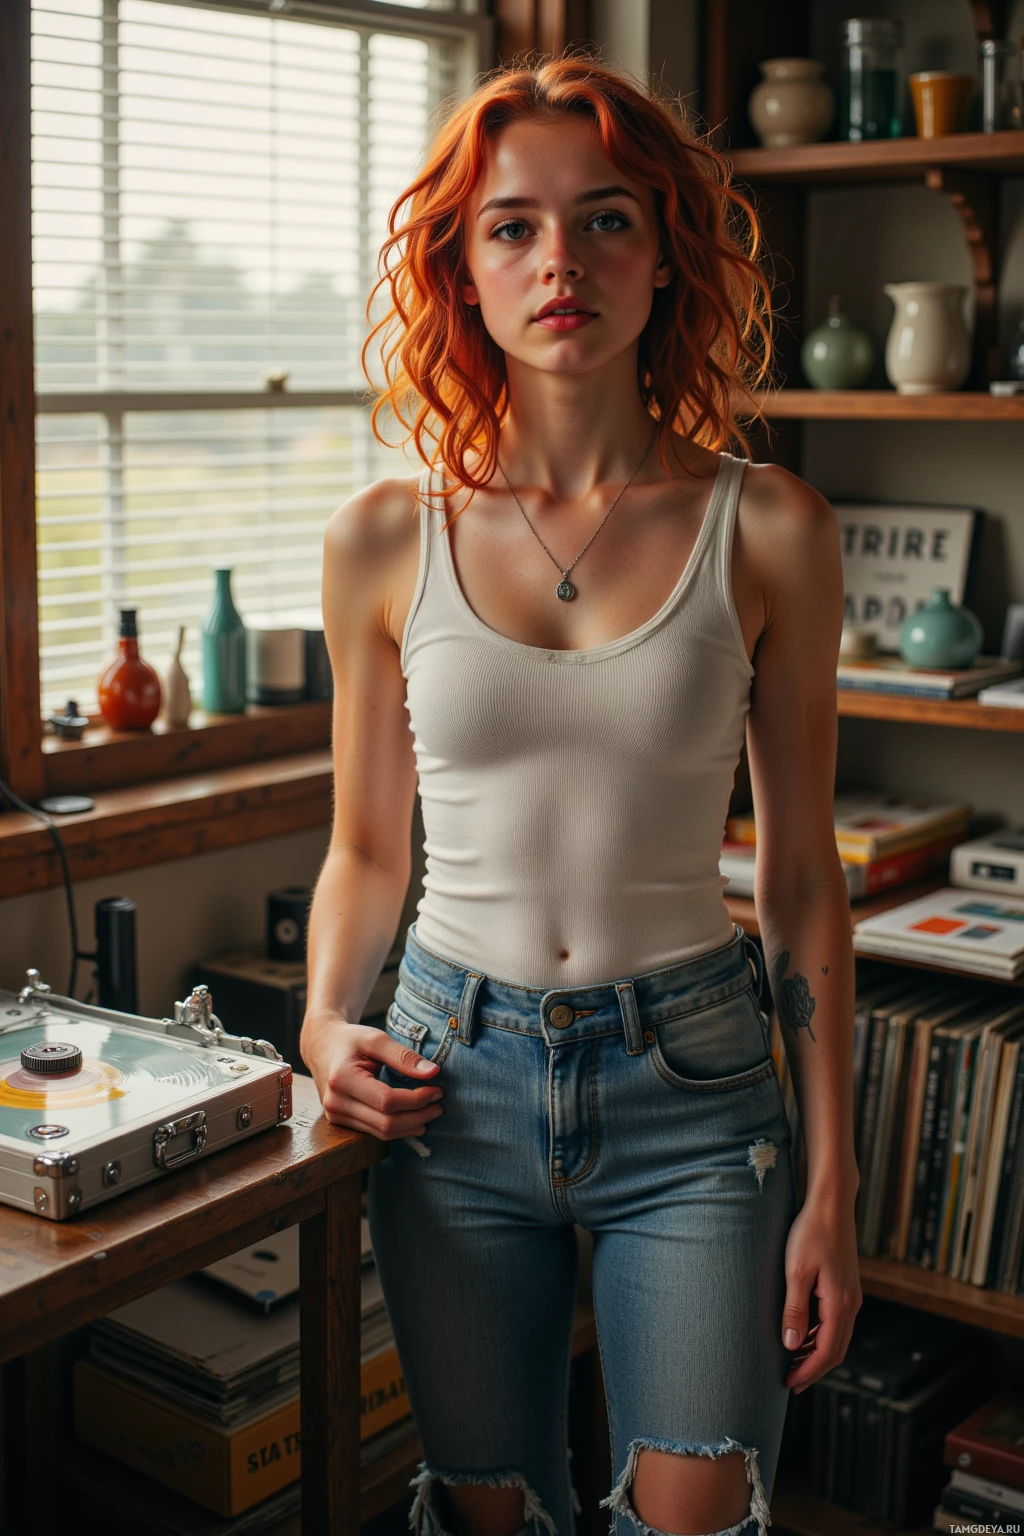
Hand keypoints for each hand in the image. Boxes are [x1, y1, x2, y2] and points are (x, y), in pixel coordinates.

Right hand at [300, 1014, 443, 1141]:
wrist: (322, 1047)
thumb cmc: (350, 1040)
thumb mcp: (376, 1039)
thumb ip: (404, 1056)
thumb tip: (433, 1073)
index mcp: (342, 1079)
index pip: (387, 1101)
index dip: (416, 1099)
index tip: (437, 1089)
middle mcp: (336, 1102)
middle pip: (386, 1123)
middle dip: (418, 1116)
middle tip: (438, 1104)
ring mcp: (336, 1115)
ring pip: (382, 1133)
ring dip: (411, 1126)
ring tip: (431, 1112)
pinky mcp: (341, 1122)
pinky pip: (374, 1132)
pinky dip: (398, 1128)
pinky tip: (414, 1119)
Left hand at [781, 1190, 861, 1392]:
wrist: (831, 1204)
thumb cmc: (811, 1233)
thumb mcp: (796, 1271)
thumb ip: (794, 1310)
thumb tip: (791, 1345)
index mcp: (840, 1304)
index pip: (827, 1352)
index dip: (808, 1372)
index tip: (788, 1384)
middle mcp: (851, 1304)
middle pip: (836, 1350)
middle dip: (814, 1369)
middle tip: (789, 1382)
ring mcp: (851, 1295)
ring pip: (837, 1337)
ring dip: (816, 1353)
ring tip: (792, 1362)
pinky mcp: (846, 1287)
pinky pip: (836, 1322)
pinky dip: (820, 1335)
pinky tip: (802, 1335)